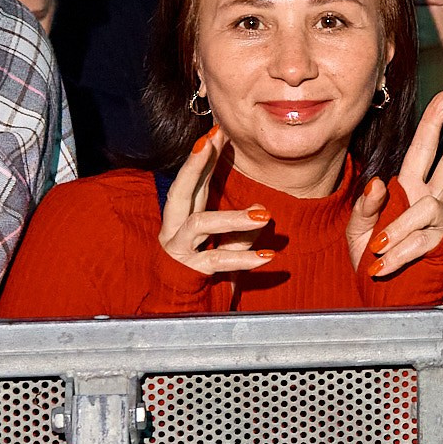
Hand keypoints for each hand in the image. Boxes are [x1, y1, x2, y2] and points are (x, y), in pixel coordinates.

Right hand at [155, 130, 273, 299]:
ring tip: (265, 215)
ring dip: (234, 217)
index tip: (218, 130)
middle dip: (196, 163)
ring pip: (200, 224)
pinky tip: (268, 257)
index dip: (204, 154)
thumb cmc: (205, 275)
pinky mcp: (187, 271)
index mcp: (184, 217)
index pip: (193, 179)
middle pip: (181, 189)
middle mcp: (174, 229)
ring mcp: (177, 249)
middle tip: (212, 139)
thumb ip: (238, 229)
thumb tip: (260, 210)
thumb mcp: (227, 246)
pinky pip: (217, 260)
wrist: (185, 313)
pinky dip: (244, 258)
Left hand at [345, 89, 442, 279]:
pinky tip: (382, 265)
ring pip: (424, 208)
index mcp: (408, 187)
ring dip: (397, 228)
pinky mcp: (438, 244)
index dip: (434, 122)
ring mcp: (435, 221)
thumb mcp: (358, 228)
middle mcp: (426, 198)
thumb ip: (365, 205)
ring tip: (378, 248)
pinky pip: (416, 242)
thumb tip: (379, 182)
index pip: (422, 149)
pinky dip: (397, 254)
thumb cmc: (373, 255)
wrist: (381, 292)